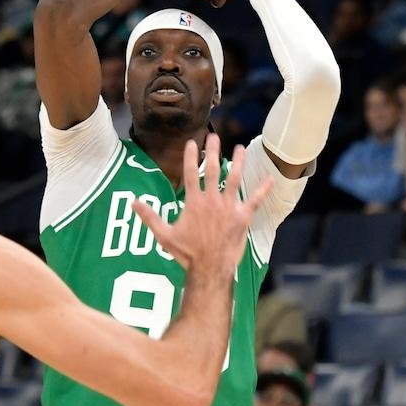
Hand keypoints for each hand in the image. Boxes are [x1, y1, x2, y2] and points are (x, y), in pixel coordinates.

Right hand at [132, 133, 271, 275]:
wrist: (209, 268)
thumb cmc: (187, 253)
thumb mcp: (164, 235)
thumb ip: (150, 217)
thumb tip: (133, 202)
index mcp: (194, 202)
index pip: (190, 174)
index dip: (190, 157)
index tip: (192, 143)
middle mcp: (211, 200)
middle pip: (212, 170)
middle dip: (213, 152)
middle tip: (214, 137)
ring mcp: (228, 208)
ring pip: (234, 179)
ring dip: (238, 163)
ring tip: (240, 148)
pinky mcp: (242, 217)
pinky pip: (254, 201)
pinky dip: (263, 190)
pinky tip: (271, 179)